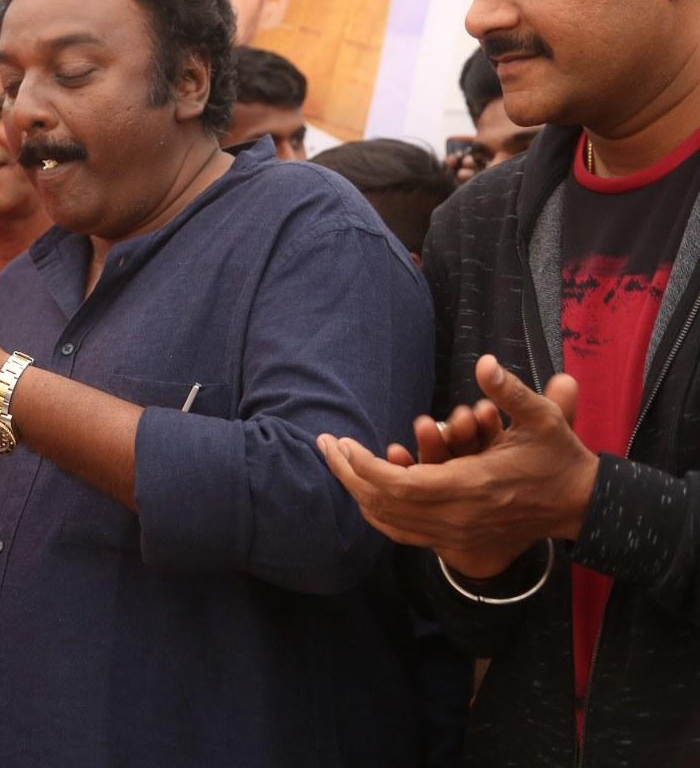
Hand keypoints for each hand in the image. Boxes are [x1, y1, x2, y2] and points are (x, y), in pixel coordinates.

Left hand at [317, 354, 599, 579]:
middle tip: (324, 445)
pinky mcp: (456, 542)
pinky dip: (378, 513)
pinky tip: (362, 489)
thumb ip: (512, 392)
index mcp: (472, 486)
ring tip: (337, 461)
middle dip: (348, 475)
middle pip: (384, 505)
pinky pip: (403, 533)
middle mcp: (457, 517)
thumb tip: (486, 362)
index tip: (340, 443)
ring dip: (358, 493)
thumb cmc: (558, 457)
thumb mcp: (543, 419)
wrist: (580, 504)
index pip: (400, 486)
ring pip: (389, 523)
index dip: (364, 467)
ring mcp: (456, 535)